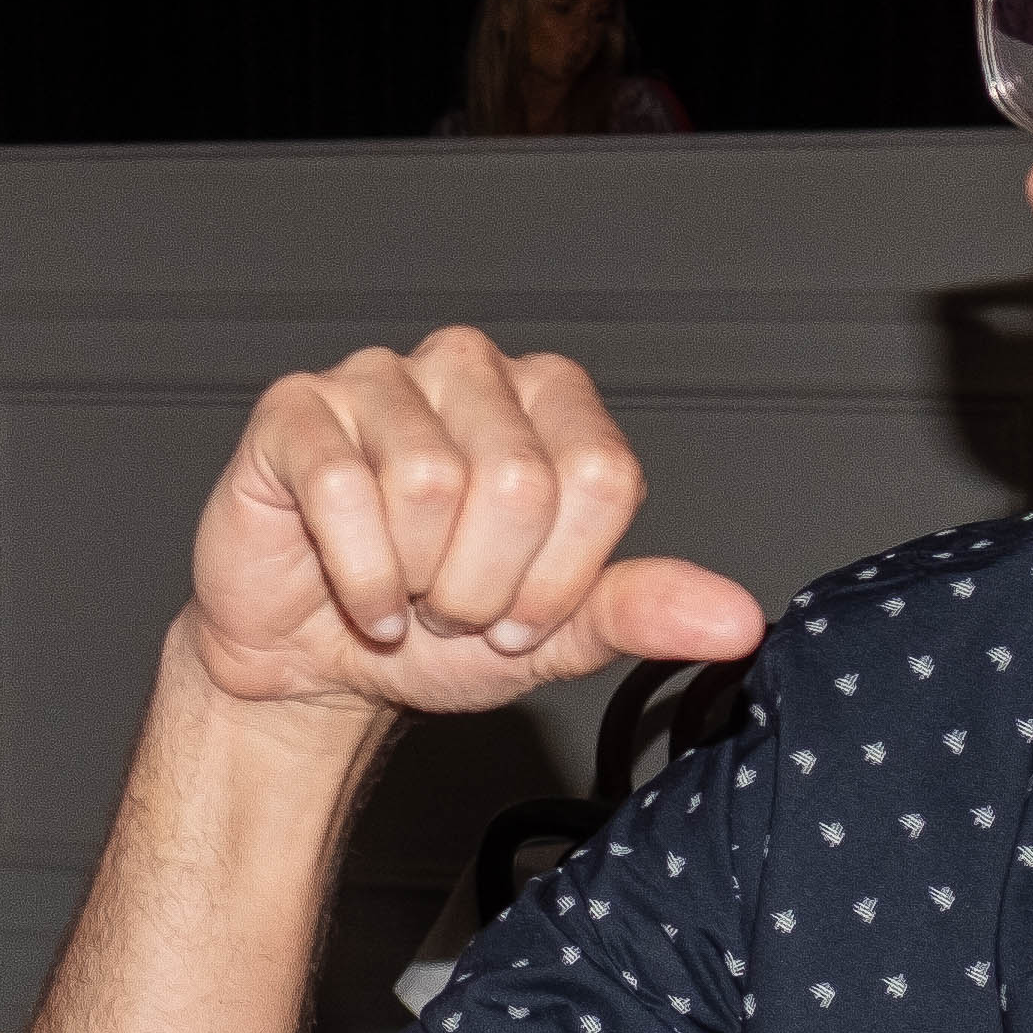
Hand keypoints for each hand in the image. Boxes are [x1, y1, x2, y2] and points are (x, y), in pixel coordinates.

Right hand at [181, 329, 763, 715]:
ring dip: (415, 581)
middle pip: (519, 482)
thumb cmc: (436, 633)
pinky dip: (358, 574)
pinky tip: (359, 594)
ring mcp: (379, 378)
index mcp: (551, 401)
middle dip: (482, 586)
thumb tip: (737, 619)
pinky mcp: (296, 408)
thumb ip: (640, 611)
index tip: (522, 616)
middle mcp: (470, 368)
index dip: (560, 577)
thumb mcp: (553, 635)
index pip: (601, 477)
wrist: (317, 663)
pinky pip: (343, 489)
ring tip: (403, 589)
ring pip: (429, 484)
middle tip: (451, 605)